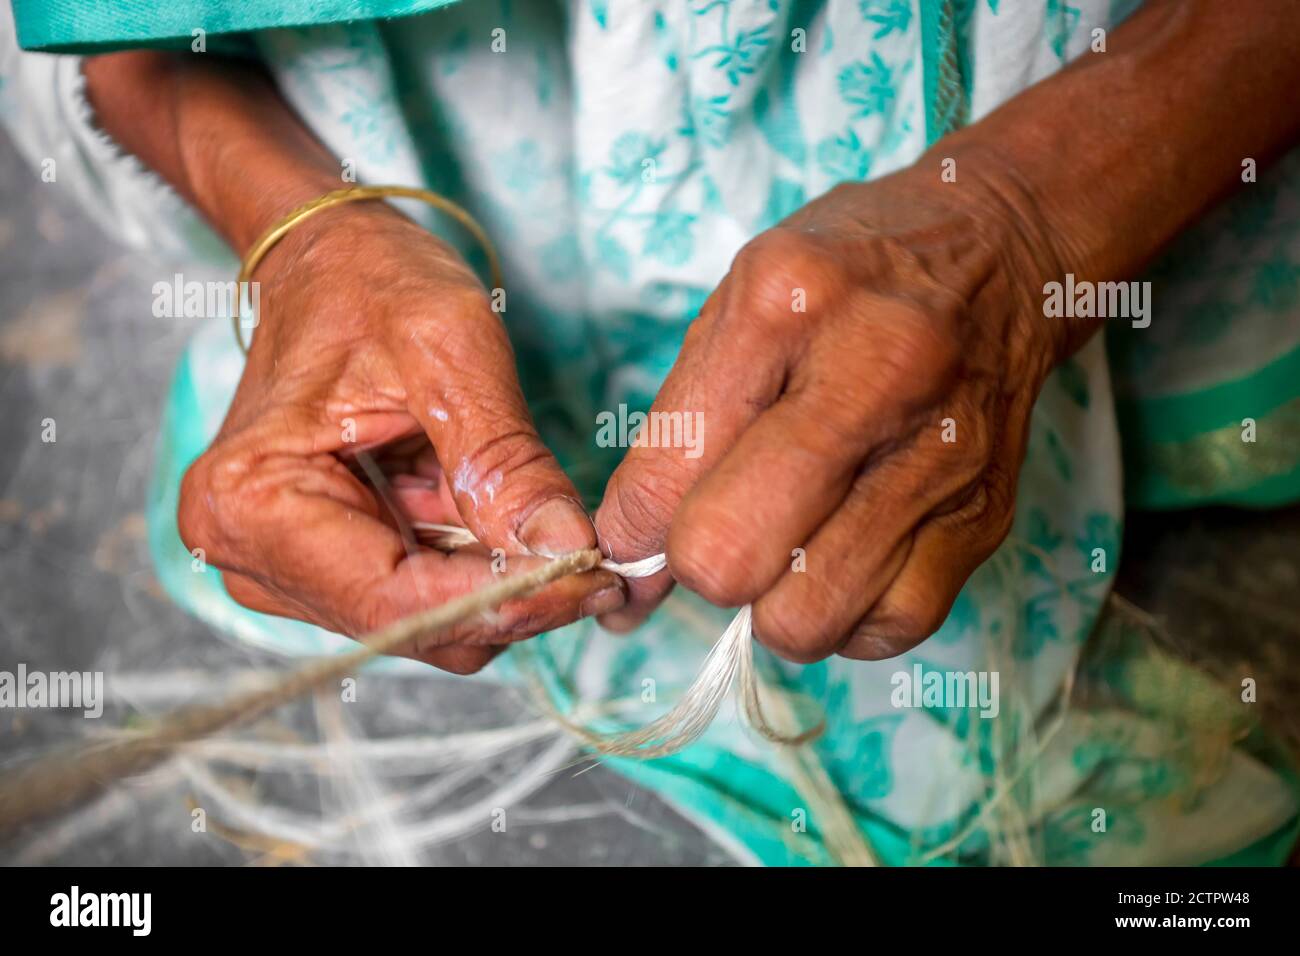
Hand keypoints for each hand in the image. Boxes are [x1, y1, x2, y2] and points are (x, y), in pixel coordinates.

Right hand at [178, 203, 624, 672]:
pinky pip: (424, 595)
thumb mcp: (448, 352)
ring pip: (426, 622)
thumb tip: (565, 548)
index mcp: (250, 502)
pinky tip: (514, 522)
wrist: (330, 260)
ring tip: (558, 528)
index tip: (593, 579)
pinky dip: (482, 569)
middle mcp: (250, 554)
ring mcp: (284, 567)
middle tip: (600, 561)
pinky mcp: (327, 565)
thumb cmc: (368, 282)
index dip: (503, 600)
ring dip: (502, 586)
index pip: (393, 598)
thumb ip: (502, 461)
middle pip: (409, 623)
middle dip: (512, 597)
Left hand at [595, 164, 1071, 661]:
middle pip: (730, 559)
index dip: (631, 534)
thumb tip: (630, 570)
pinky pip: (889, 627)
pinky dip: (850, 617)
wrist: (1002, 251)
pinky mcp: (987, 515)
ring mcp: (940, 451)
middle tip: (723, 530)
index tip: (637, 544)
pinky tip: (845, 559)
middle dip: (704, 567)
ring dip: (775, 603)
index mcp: (784, 302)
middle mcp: (874, 374)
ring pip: (806, 617)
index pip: (664, 477)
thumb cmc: (847, 278)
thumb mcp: (738, 307)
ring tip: (789, 547)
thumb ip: (675, 433)